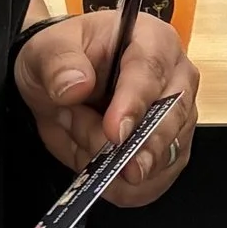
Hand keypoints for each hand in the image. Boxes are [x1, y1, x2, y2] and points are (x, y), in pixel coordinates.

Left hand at [15, 8, 199, 198]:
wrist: (61, 83)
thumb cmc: (63, 59)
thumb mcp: (47, 51)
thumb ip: (59, 64)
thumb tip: (76, 85)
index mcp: (151, 39)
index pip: (151, 70)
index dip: (134, 103)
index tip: (115, 132)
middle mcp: (175, 76)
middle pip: (174, 116)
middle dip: (142, 146)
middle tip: (115, 168)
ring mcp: (178, 115)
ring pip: (168, 152)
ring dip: (123, 165)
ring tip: (84, 150)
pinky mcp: (170, 149)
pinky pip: (159, 179)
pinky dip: (128, 188)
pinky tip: (103, 179)